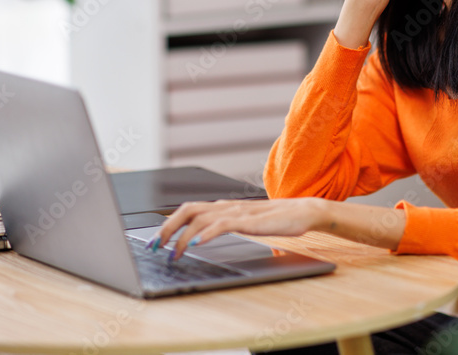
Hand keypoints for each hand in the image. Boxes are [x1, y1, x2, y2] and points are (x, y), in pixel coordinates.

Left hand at [147, 198, 328, 260]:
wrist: (304, 212)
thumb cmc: (278, 219)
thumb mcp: (245, 223)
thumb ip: (226, 224)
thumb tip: (205, 235)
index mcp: (224, 207)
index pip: (188, 210)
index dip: (168, 223)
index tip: (155, 241)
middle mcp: (226, 206)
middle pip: (187, 210)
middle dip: (166, 228)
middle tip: (154, 247)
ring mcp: (237, 212)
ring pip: (199, 217)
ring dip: (180, 235)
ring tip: (171, 252)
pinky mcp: (249, 220)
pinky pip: (222, 224)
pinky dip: (205, 234)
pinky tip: (195, 243)